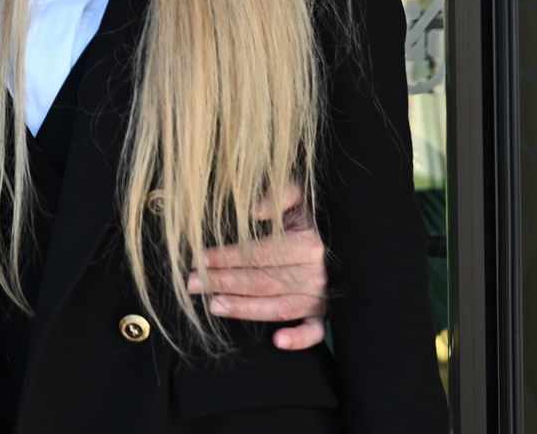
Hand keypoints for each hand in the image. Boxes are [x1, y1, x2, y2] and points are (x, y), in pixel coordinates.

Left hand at [188, 183, 328, 350]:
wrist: (343, 239)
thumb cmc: (309, 217)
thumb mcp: (298, 198)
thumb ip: (279, 195)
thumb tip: (254, 209)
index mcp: (307, 244)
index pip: (260, 253)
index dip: (228, 256)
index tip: (199, 258)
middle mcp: (315, 273)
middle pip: (263, 281)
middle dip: (224, 282)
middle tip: (192, 283)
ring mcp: (320, 296)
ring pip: (279, 307)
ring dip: (245, 309)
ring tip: (214, 306)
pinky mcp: (323, 313)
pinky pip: (315, 331)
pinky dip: (300, 338)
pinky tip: (277, 341)